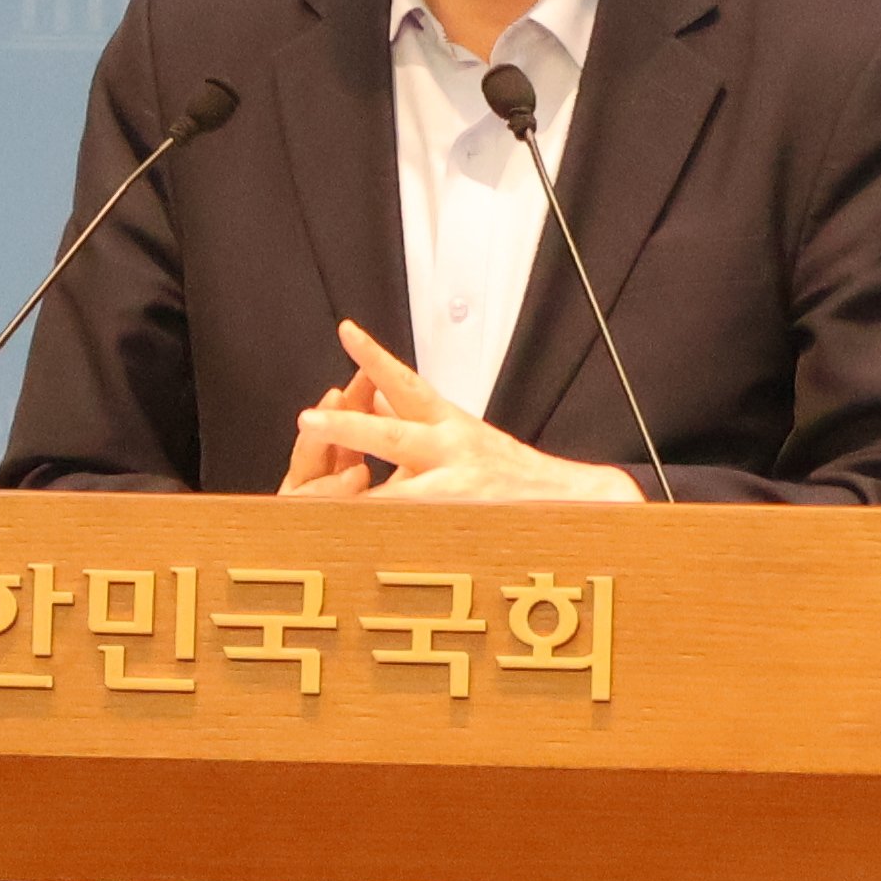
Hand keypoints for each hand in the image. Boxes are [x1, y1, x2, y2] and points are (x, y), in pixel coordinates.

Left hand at [280, 325, 643, 505]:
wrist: (572, 501)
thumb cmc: (508, 471)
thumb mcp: (461, 432)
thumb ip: (413, 416)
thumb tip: (374, 395)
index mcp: (448, 425)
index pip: (406, 383)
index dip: (374, 357)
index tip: (346, 331)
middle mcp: (450, 452)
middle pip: (391, 434)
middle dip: (348, 426)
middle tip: (308, 419)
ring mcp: (456, 492)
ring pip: (395, 497)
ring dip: (352, 504)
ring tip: (313, 505)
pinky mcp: (462, 526)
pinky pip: (412, 535)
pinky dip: (383, 541)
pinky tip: (353, 549)